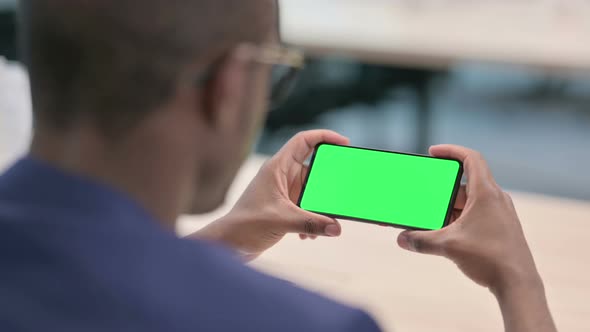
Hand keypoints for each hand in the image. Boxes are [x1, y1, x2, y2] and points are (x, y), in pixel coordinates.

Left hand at [195, 130, 348, 260]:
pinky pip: (307, 207)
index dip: (324, 136)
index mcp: (277, 167)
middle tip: (343, 190)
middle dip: (329, 182)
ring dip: (320, 207)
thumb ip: (311, 222)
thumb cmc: (245, 225)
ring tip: (325, 223)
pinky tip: (309, 235)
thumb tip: (337, 227)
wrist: (228, 244)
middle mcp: (281, 176)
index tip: (344, 143)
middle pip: (314, 168)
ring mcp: (284, 192)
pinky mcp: (284, 207)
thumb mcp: (281, 221)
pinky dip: (312, 219)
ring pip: (312, 191)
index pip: (303, 141)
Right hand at [397, 145, 540, 293]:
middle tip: (424, 194)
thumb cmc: (490, 259)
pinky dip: (458, 218)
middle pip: (464, 183)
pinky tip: (445, 233)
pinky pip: (474, 214)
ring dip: (448, 207)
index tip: (433, 152)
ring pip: (468, 201)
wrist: (518, 284)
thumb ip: (421, 240)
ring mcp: (498, 213)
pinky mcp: (499, 227)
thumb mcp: (449, 246)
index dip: (451, 151)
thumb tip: (402, 239)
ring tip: (430, 218)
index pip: (471, 158)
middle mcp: (495, 198)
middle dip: (441, 189)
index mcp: (486, 193)